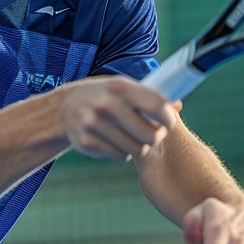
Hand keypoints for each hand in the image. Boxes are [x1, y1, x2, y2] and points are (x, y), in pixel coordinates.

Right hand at [56, 76, 179, 160]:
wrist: (65, 107)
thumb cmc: (105, 95)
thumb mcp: (125, 87)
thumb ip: (151, 96)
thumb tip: (178, 105)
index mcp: (121, 87)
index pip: (158, 107)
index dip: (168, 119)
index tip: (167, 122)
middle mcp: (107, 105)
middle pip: (151, 135)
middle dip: (155, 137)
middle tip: (152, 134)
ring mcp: (94, 125)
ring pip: (137, 149)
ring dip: (140, 146)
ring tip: (134, 137)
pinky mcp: (87, 143)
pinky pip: (121, 156)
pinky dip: (124, 152)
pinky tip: (117, 141)